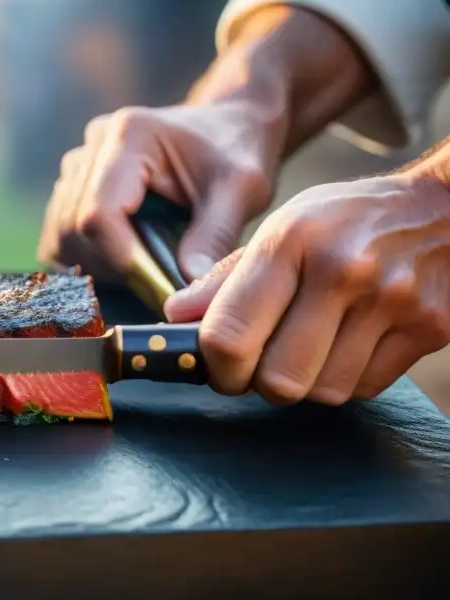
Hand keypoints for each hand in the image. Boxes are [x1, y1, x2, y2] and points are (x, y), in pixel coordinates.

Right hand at [37, 100, 284, 279]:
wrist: (224, 127)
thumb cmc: (236, 152)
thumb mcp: (241, 190)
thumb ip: (215, 235)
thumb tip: (188, 288)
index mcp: (131, 135)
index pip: (100, 210)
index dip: (118, 256)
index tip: (152, 284)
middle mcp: (94, 144)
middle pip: (73, 226)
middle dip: (109, 266)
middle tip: (153, 283)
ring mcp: (78, 163)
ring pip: (60, 234)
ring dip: (94, 265)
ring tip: (141, 271)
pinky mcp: (74, 184)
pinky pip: (61, 234)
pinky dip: (86, 258)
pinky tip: (124, 262)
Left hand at [165, 173, 449, 404]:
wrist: (443, 208)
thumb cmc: (347, 220)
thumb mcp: (282, 227)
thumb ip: (226, 277)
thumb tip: (176, 318)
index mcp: (290, 240)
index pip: (230, 334)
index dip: (214, 367)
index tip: (216, 367)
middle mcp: (341, 270)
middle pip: (278, 379)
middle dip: (259, 383)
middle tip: (259, 365)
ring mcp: (391, 302)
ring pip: (323, 392)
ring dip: (306, 383)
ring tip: (308, 348)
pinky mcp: (430, 328)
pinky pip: (366, 388)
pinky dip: (348, 379)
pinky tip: (348, 344)